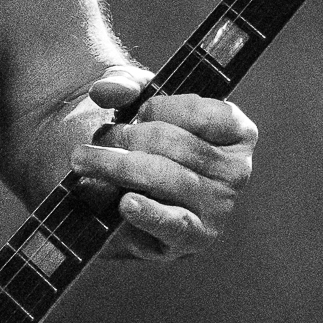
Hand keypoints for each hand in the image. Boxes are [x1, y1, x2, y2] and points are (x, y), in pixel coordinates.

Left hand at [73, 69, 256, 259]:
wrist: (118, 196)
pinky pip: (174, 224)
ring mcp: (220, 208)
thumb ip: (124, 84)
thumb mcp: (134, 103)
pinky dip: (149, 213)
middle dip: (130, 137)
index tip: (138, 113)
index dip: (162, 109)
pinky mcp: (195, 238)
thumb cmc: (138, 143)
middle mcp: (236, 171)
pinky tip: (126, 204)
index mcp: (236, 133)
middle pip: (179, 146)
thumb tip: (108, 89)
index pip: (204, 115)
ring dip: (119, 167)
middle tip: (99, 138)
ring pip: (168, 179)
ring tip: (85, 161)